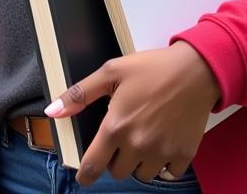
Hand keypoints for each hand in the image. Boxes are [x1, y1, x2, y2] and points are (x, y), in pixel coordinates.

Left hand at [45, 42, 219, 184]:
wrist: (194, 71)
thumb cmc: (149, 68)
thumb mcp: (109, 73)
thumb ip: (79, 94)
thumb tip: (52, 111)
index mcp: (116, 127)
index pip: (94, 164)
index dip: (86, 174)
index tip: (83, 177)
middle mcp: (138, 145)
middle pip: (118, 171)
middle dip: (114, 159)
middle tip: (119, 140)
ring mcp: (163, 152)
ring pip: (142, 175)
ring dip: (137, 163)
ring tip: (140, 140)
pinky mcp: (185, 155)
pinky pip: (168, 174)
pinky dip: (162, 165)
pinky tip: (160, 145)